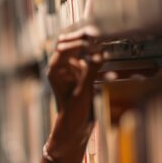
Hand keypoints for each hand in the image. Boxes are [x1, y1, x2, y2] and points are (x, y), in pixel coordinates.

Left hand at [45, 26, 103, 162]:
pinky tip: (106, 54)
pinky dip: (97, 56)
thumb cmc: (72, 114)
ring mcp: (72, 70)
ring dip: (92, 45)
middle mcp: (62, 68)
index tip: (93, 36)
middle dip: (84, 38)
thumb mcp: (82, 92)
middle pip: (71, 44)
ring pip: (81, 50)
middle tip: (100, 33)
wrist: (74, 129)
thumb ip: (90, 72)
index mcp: (55, 70)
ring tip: (104, 40)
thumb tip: (99, 54)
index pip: (64, 46)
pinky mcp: (82, 74)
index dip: (78, 40)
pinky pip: (90, 60)